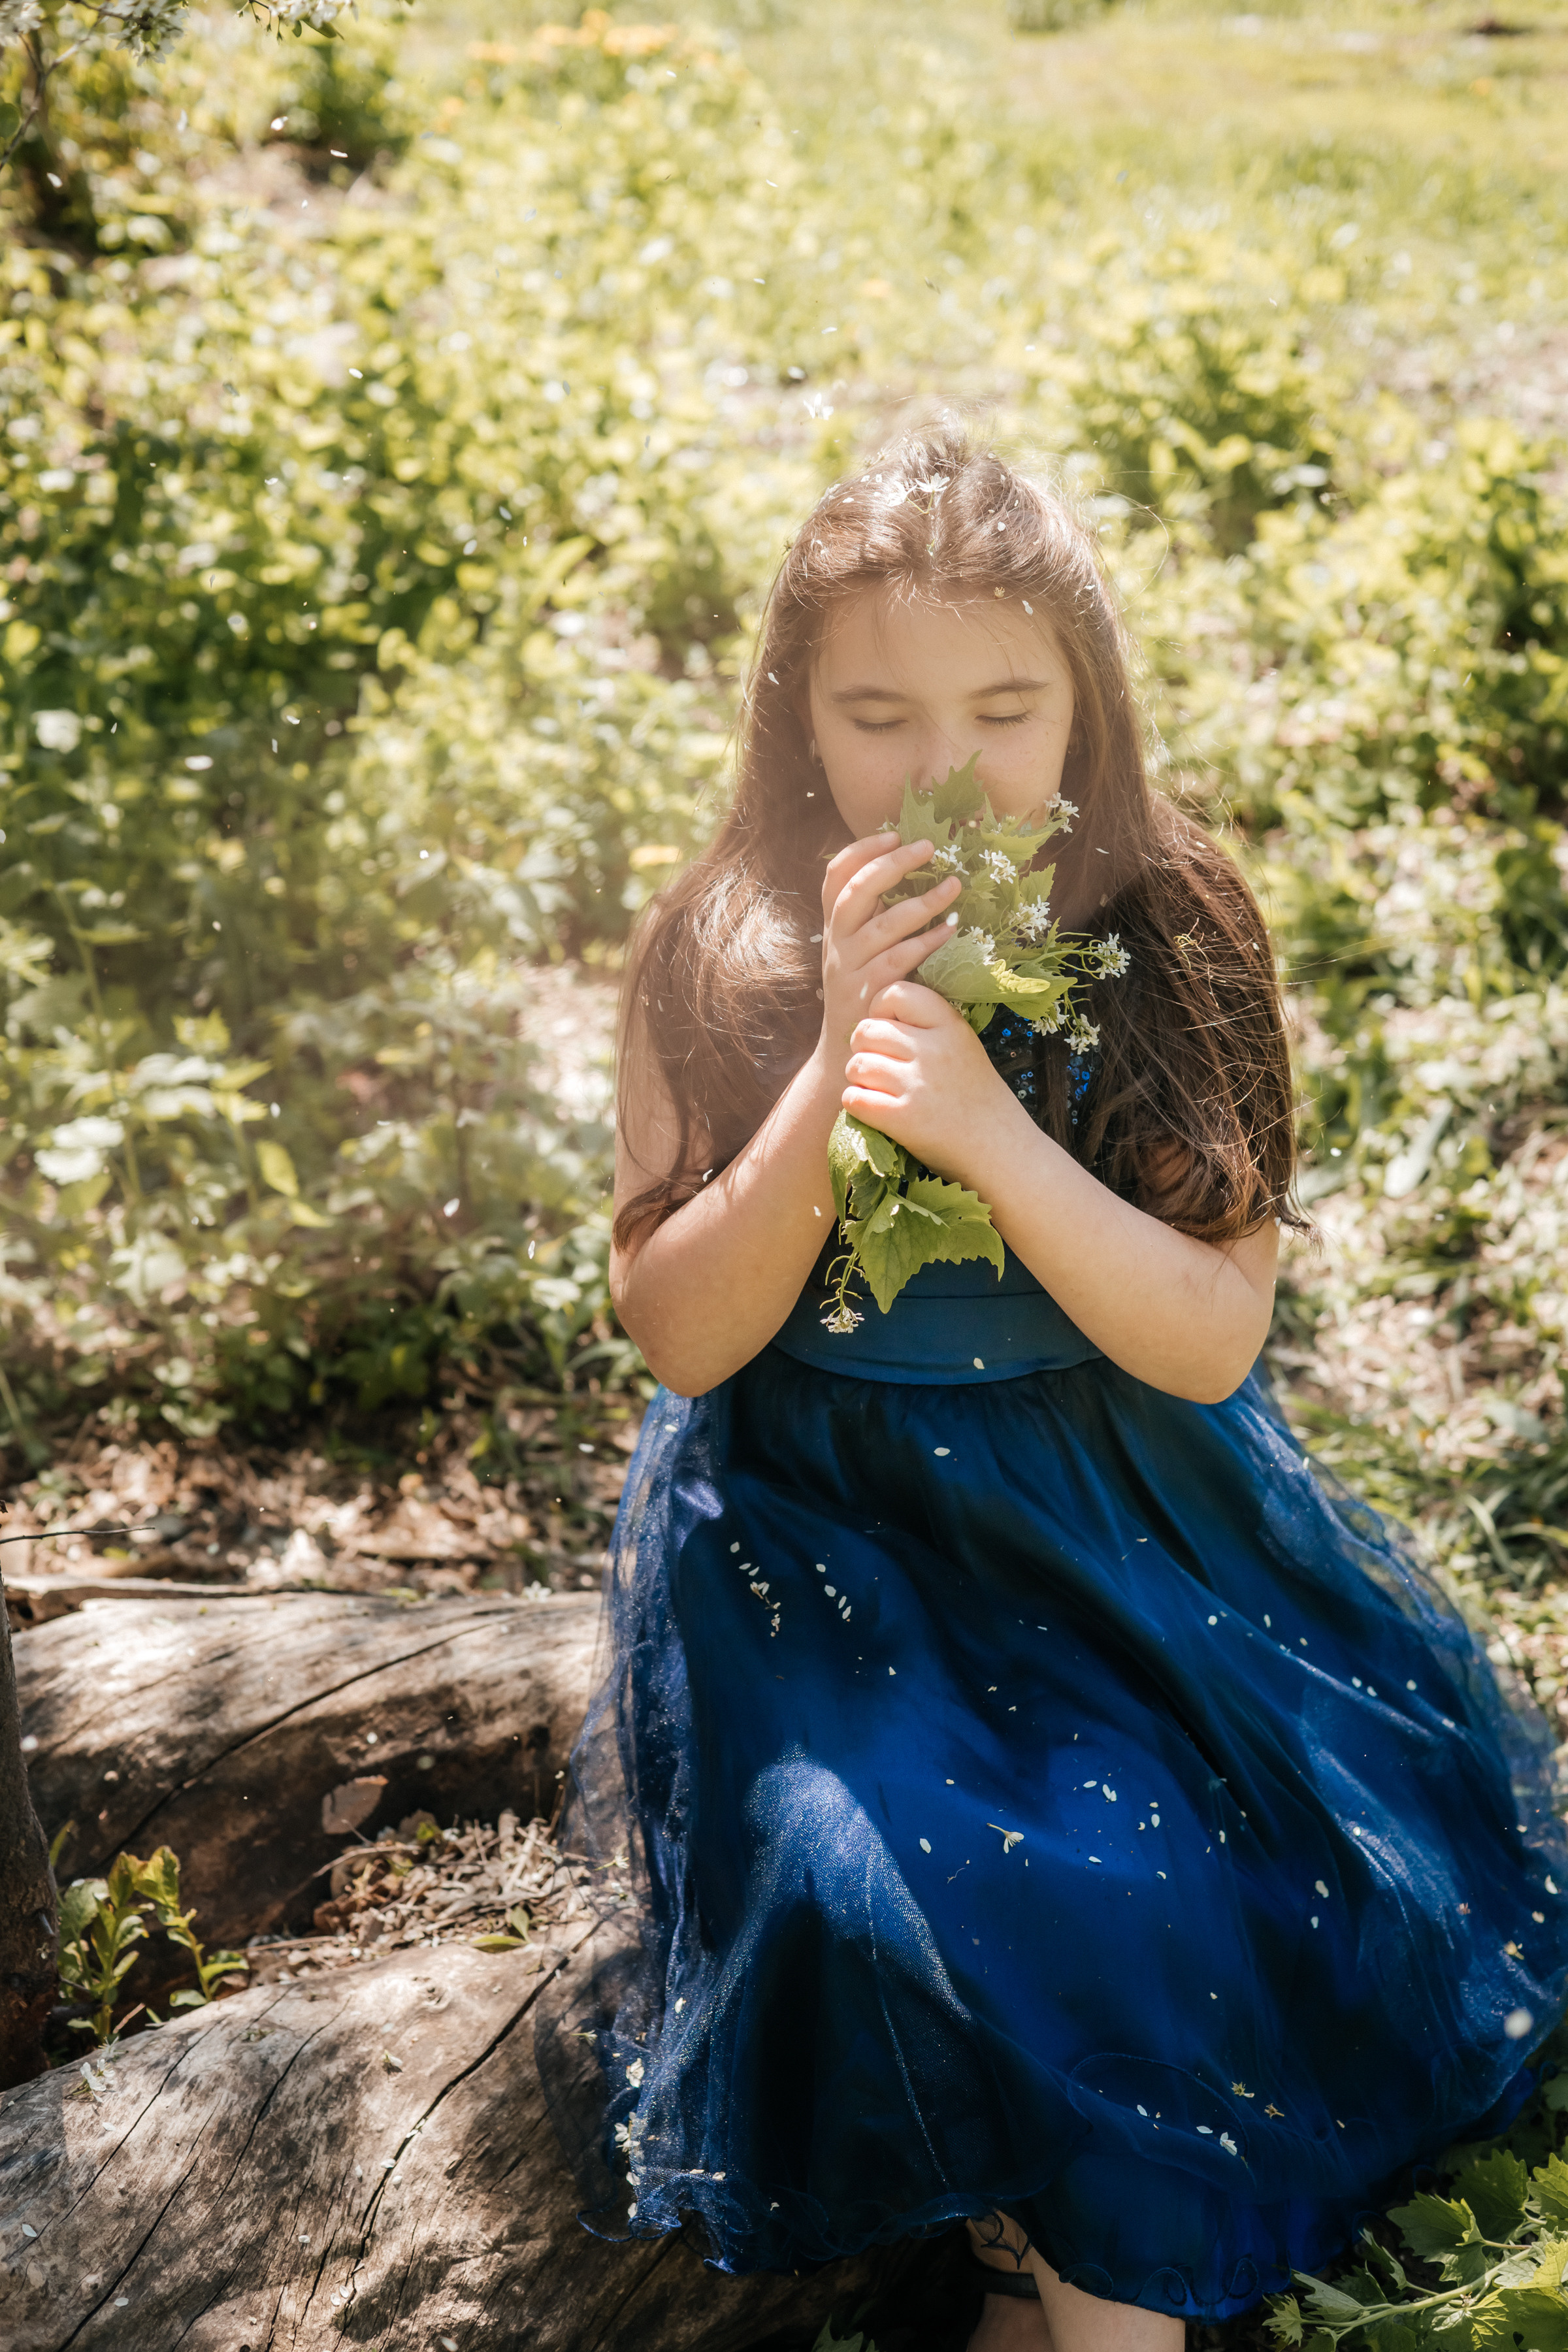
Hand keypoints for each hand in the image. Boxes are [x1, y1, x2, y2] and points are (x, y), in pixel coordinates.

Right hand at [817, 833, 960, 1074]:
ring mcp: (850, 969)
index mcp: (834, 927)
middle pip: (855, 892)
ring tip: (954, 886)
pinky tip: (951, 930)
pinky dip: (927, 942)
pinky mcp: (869, 993)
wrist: (848, 1050)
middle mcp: (837, 943)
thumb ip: (877, 918)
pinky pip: (900, 961)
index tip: (892, 834)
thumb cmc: (866, 993)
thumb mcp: (860, 951)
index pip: (834, 877)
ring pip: (883, 926)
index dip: (860, 850)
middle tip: (927, 847)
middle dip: (891, 864)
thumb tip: (914, 876)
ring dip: (921, 902)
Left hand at [842, 981, 1021, 1178]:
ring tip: (876, 1087)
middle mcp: (934, 1051)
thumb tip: (876, 1015)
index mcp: (950, 1026)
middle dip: (863, 1047)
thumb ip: (928, 1027)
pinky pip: (854, 1098)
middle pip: (866, 1030)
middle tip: (876, 1063)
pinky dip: (855, 1102)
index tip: (888, 1028)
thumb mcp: (964, 1047)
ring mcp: (917, 1085)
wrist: (999, 1147)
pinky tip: (871, 1108)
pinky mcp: (903, 1119)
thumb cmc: (976, 1097)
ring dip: (858, 1077)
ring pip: (857, 1064)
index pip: (896, 993)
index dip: (880, 1008)